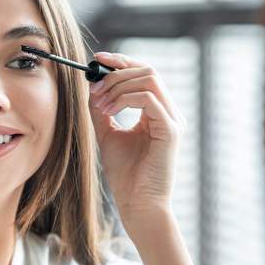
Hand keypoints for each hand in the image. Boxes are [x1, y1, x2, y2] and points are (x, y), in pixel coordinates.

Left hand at [87, 52, 185, 231]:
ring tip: (100, 103)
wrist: (137, 205)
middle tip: (94, 86)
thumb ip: (102, 109)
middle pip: (148, 70)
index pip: (144, 73)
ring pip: (149, 79)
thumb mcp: (108, 134)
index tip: (96, 59)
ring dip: (118, 85)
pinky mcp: (170, 131)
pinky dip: (124, 99)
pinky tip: (109, 112)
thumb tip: (92, 85)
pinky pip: (148, 99)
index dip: (121, 62)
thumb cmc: (126, 176)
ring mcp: (172, 120)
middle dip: (117, 73)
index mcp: (157, 112)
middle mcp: (169, 112)